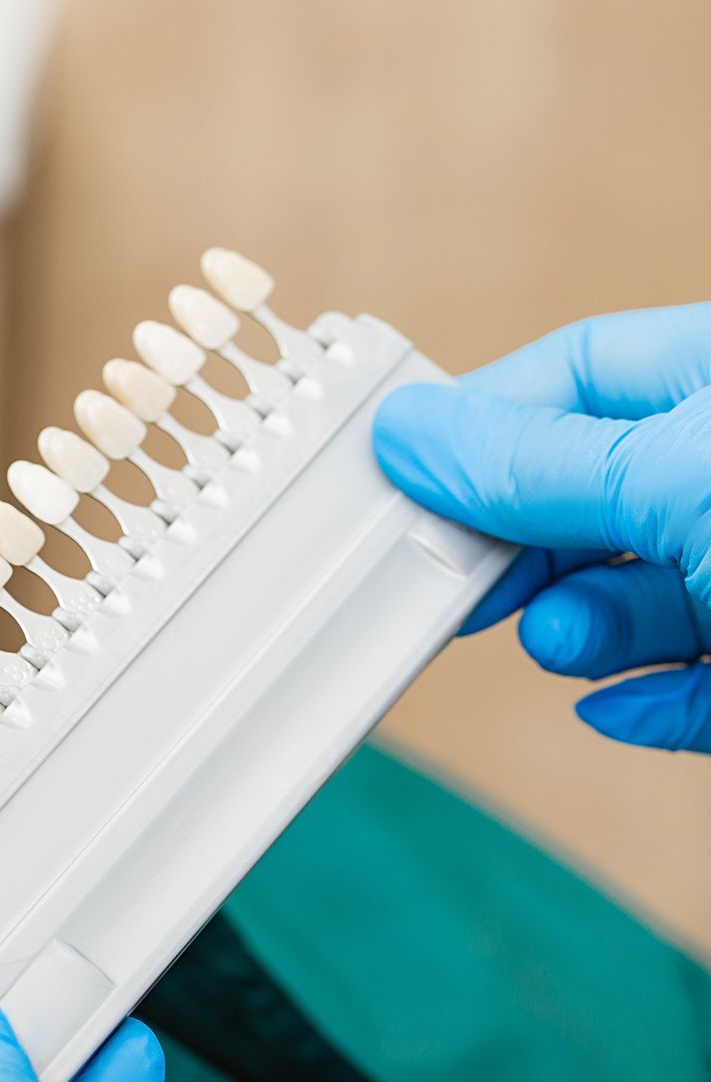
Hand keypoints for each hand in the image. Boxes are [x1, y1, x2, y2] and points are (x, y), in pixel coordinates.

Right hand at [372, 301, 710, 750]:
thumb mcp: (676, 477)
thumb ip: (538, 463)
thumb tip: (409, 431)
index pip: (580, 372)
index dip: (484, 421)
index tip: (401, 475)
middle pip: (596, 493)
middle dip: (525, 548)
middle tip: (454, 584)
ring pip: (644, 596)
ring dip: (584, 632)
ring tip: (562, 648)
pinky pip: (701, 684)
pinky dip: (652, 703)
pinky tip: (619, 710)